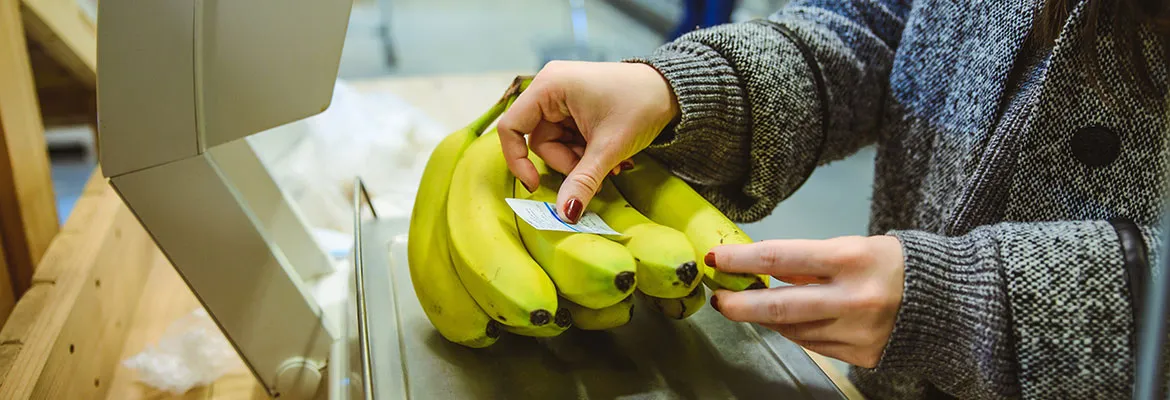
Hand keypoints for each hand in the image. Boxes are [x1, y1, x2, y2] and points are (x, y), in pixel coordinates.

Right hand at [497, 61, 679, 222]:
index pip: (512, 128)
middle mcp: (551, 87)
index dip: (518, 160)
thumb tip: (564, 215)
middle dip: (568, 163)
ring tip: (613, 163)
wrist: (673, 90)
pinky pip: (569, 138)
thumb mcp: (609, 148)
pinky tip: (611, 156)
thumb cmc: (641, 105)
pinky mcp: (575, 106)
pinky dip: (586, 152)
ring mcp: (563, 97)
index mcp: (550, 86)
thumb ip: (582, 181)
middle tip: (599, 171)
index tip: (536, 186)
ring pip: (556, 144)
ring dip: (581, 161)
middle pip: (539, 141)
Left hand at [706, 235, 905, 367]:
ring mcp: (857, 332)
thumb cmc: (896, 265)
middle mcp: (852, 298)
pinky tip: (793, 320)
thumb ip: (810, 261)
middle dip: (740, 305)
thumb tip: (762, 267)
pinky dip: (797, 331)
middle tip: (720, 300)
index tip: (716, 259)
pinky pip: (814, 344)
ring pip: (792, 330)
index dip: (741, 261)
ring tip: (755, 306)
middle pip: (778, 307)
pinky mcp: (862, 355)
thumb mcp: (854, 248)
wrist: (951, 301)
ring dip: (767, 319)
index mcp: (850, 259)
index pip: (780, 258)